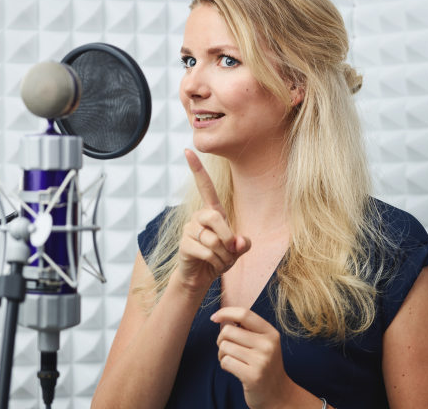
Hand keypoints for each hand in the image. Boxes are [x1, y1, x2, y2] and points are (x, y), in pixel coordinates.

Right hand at [176, 150, 250, 293]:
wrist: (202, 277)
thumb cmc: (220, 258)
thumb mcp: (237, 250)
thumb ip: (243, 243)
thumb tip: (239, 241)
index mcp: (212, 211)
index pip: (204, 186)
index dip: (197, 169)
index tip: (187, 150)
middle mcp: (199, 216)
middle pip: (216, 217)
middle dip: (228, 237)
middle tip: (231, 251)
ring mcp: (189, 229)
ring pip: (213, 239)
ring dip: (224, 255)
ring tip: (221, 261)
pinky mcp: (184, 244)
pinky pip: (207, 251)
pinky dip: (216, 262)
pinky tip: (212, 265)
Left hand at [212, 307, 295, 408]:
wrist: (278, 394)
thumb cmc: (264, 365)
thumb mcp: (264, 343)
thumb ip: (248, 329)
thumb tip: (221, 316)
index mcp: (270, 333)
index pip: (244, 314)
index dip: (225, 312)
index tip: (214, 317)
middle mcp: (268, 344)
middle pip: (229, 331)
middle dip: (221, 340)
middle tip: (228, 349)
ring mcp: (261, 360)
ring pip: (224, 346)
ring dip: (222, 354)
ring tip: (232, 360)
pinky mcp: (252, 375)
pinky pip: (225, 362)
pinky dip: (224, 365)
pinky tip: (234, 369)